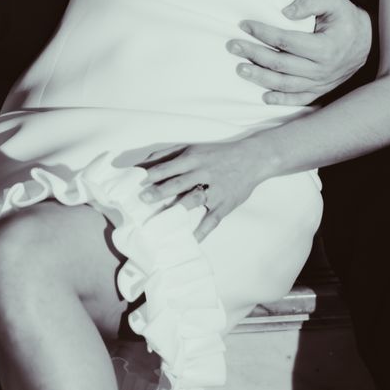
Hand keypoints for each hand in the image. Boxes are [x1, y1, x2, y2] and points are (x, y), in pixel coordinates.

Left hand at [132, 137, 265, 238]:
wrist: (253, 159)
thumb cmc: (217, 154)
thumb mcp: (193, 148)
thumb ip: (167, 154)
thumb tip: (143, 163)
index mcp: (193, 158)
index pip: (169, 167)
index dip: (152, 175)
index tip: (136, 184)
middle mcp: (203, 173)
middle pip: (178, 183)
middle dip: (160, 191)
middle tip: (142, 199)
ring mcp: (214, 191)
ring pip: (193, 200)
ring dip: (176, 210)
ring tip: (159, 221)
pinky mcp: (224, 205)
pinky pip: (211, 220)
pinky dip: (201, 232)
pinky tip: (189, 241)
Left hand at [228, 0, 371, 104]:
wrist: (368, 41)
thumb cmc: (347, 18)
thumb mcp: (334, 1)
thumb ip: (310, 2)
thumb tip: (285, 11)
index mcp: (326, 47)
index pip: (287, 41)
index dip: (263, 32)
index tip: (244, 24)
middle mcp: (323, 69)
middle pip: (281, 64)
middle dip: (254, 54)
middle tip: (232, 46)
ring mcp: (322, 83)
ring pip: (286, 84)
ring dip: (260, 77)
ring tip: (240, 69)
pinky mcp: (321, 90)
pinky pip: (299, 99)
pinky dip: (281, 100)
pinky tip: (264, 96)